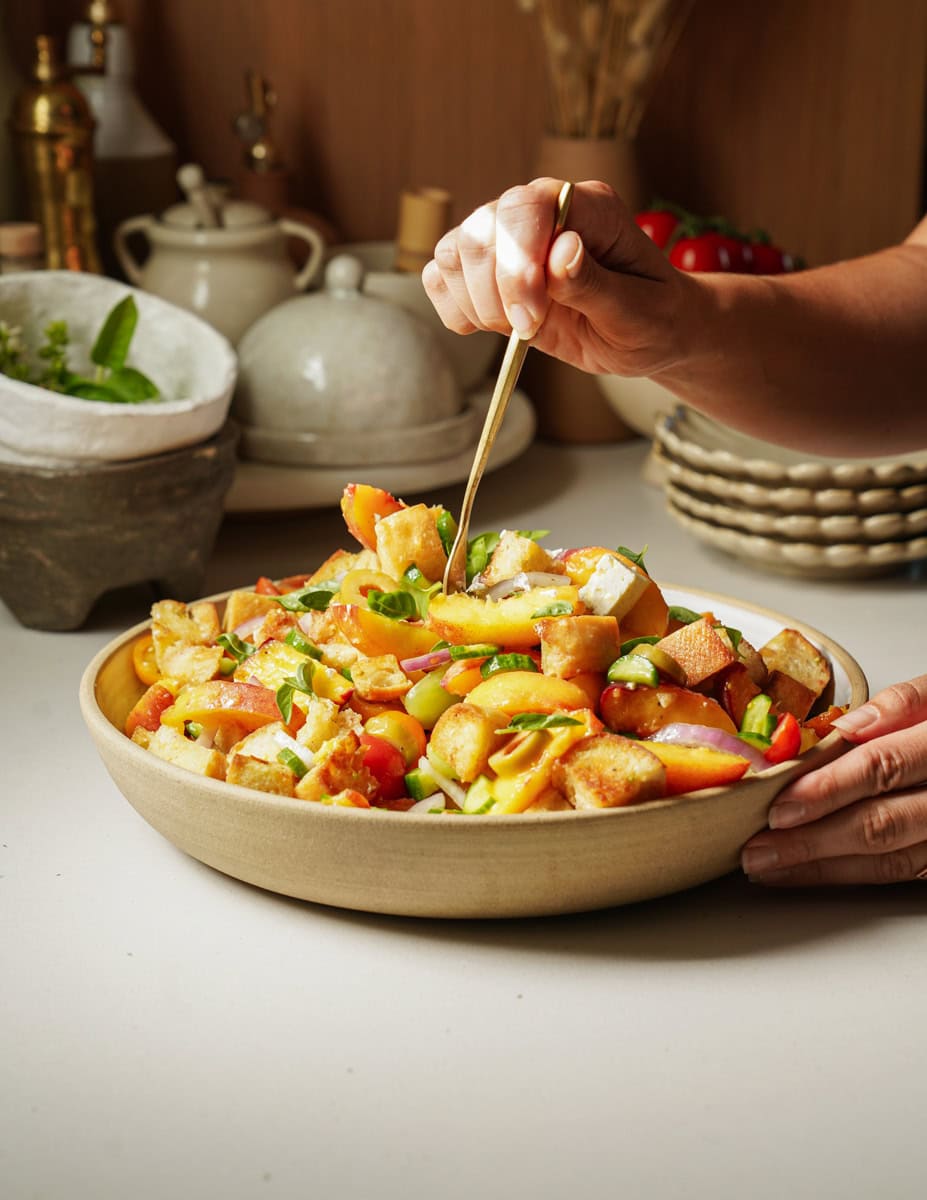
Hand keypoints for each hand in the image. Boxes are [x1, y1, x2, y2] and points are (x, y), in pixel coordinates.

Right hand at [422, 177, 691, 377]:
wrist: (648, 333)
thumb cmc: (653, 319)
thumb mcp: (639, 312)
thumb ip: (597, 283)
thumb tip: (562, 251)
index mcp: (588, 207)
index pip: (527, 205)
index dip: (517, 261)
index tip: (532, 318)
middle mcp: (543, 212)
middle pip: (480, 228)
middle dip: (495, 292)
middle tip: (530, 330)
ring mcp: (511, 239)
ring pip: (455, 251)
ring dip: (475, 302)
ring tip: (518, 329)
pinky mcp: (489, 272)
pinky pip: (442, 276)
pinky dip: (455, 308)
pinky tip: (490, 327)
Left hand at [741, 677, 926, 885]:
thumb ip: (900, 705)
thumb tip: (847, 727)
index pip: (882, 768)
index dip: (829, 788)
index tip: (781, 806)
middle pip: (881, 824)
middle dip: (812, 840)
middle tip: (759, 848)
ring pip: (889, 859)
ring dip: (822, 866)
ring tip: (769, 865)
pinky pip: (897, 872)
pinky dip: (847, 874)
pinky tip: (808, 871)